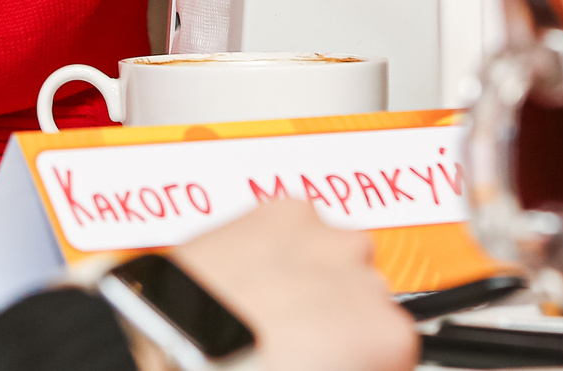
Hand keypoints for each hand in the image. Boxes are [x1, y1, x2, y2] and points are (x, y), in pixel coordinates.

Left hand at [169, 200, 415, 370]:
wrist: (164, 348)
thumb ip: (350, 360)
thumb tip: (342, 356)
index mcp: (383, 332)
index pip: (398, 345)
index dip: (362, 357)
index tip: (337, 362)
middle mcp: (362, 275)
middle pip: (369, 296)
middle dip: (339, 316)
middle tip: (296, 343)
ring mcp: (323, 234)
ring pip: (339, 256)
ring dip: (316, 276)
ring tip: (270, 308)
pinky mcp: (282, 208)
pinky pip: (300, 225)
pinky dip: (284, 246)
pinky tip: (255, 276)